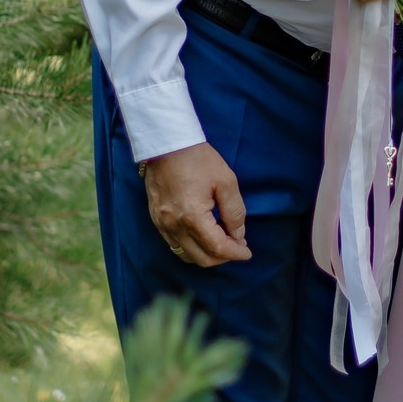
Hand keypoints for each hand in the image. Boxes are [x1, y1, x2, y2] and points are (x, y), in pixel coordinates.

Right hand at [138, 142, 249, 267]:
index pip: (217, 247)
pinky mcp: (156, 219)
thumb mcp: (226, 181)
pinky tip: (203, 237)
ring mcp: (161, 224)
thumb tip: (238, 235)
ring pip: (186, 254)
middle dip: (222, 257)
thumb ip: (234, 212)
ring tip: (222, 243)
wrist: (166, 143)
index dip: (235, 253)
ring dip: (206, 254)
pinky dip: (191, 247)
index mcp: (192, 216)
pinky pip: (173, 244)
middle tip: (237, 247)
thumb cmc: (197, 159)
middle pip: (201, 258)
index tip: (247, 252)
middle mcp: (173, 225)